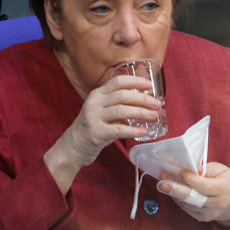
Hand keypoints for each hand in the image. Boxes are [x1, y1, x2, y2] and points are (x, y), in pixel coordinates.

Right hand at [45, 75, 161, 192]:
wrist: (72, 147)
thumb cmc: (93, 128)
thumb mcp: (102, 111)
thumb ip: (119, 105)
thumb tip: (146, 103)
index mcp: (97, 94)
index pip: (118, 81)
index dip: (135, 81)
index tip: (150, 85)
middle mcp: (94, 103)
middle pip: (122, 96)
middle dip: (143, 99)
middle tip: (157, 104)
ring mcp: (93, 117)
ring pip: (121, 110)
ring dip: (141, 112)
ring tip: (154, 116)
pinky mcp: (96, 132)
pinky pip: (119, 129)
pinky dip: (133, 130)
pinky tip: (144, 131)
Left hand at [156, 163, 229, 225]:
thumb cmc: (226, 182)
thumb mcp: (221, 170)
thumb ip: (206, 169)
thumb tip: (190, 170)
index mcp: (223, 189)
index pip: (203, 185)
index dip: (190, 178)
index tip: (180, 171)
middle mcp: (216, 204)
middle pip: (193, 198)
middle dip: (175, 190)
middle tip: (162, 184)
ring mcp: (208, 213)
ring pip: (187, 203)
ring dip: (173, 193)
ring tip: (162, 183)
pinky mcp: (201, 218)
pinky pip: (186, 208)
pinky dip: (178, 199)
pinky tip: (172, 191)